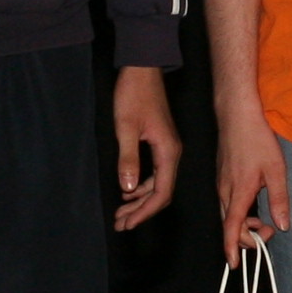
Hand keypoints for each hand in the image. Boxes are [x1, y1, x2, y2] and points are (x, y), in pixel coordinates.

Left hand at [110, 66, 177, 230]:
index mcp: (168, 152)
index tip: (127, 223)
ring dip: (139, 200)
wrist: (142, 69)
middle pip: (160, 192)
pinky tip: (126, 190)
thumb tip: (127, 189)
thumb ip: (128, 159)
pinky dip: (140, 185)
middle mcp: (171, 154)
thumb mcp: (125, 127)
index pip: (161, 193)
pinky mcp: (160, 143)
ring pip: (157, 184)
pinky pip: (154, 173)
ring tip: (120, 212)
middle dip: (141, 211)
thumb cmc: (133, 95)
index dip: (144, 212)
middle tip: (120, 224)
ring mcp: (167, 148)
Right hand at [216, 104, 288, 262]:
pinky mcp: (222, 177)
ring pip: (227, 214)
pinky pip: (227, 203)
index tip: (235, 265)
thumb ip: (279, 200)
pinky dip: (239, 211)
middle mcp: (224, 190)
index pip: (231, 228)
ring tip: (263, 217)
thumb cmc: (256, 138)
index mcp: (238, 192)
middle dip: (246, 237)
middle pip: (229, 226)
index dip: (232, 249)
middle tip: (269, 230)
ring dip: (243, 223)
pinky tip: (254, 202)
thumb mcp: (276, 170)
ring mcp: (221, 183)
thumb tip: (282, 224)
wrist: (238, 114)